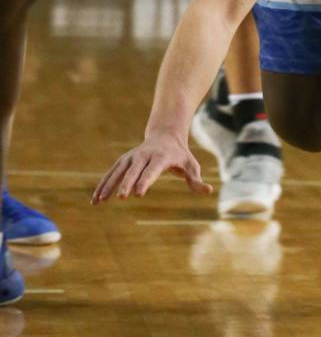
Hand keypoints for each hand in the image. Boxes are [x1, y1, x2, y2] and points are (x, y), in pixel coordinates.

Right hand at [91, 132, 212, 203]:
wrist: (166, 135)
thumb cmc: (180, 155)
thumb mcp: (191, 165)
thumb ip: (196, 180)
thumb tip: (208, 191)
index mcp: (161, 157)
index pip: (152, 170)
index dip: (146, 180)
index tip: (138, 193)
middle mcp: (144, 155)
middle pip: (134, 170)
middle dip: (127, 183)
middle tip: (122, 197)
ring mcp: (132, 157)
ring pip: (118, 171)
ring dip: (108, 185)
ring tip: (98, 201)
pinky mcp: (124, 160)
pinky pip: (112, 173)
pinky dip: (103, 184)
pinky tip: (96, 199)